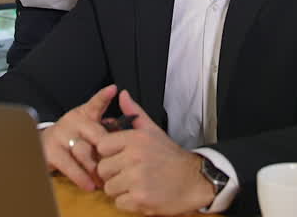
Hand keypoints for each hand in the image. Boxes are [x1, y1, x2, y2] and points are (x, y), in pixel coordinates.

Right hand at [42, 85, 118, 191]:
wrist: (45, 147)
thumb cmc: (74, 138)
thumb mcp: (89, 126)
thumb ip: (106, 122)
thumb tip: (124, 108)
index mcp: (83, 114)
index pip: (95, 103)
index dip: (103, 96)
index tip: (113, 89)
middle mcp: (71, 120)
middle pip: (95, 135)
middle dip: (107, 152)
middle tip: (119, 166)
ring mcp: (59, 135)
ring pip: (83, 152)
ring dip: (96, 169)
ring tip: (105, 181)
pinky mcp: (50, 151)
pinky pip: (69, 166)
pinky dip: (81, 177)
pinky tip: (90, 185)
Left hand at [96, 90, 215, 214]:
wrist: (194, 180)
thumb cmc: (170, 156)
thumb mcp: (153, 131)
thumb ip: (135, 113)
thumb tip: (122, 94)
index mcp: (135, 139)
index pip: (102, 146)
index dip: (108, 154)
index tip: (119, 157)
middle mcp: (134, 157)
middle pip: (103, 169)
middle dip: (112, 174)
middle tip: (128, 173)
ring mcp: (137, 179)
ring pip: (109, 188)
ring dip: (119, 189)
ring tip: (136, 184)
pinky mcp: (140, 199)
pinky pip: (118, 203)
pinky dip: (128, 202)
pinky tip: (141, 195)